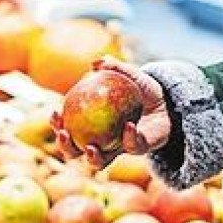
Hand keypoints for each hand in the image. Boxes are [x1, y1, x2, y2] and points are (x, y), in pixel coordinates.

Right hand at [50, 55, 171, 168]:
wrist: (168, 102)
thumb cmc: (142, 89)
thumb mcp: (129, 75)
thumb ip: (114, 67)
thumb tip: (97, 61)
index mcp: (92, 125)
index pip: (68, 128)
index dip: (57, 124)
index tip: (55, 113)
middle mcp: (101, 141)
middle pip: (76, 152)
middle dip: (66, 148)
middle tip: (65, 135)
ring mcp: (119, 148)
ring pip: (100, 162)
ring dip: (92, 158)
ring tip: (91, 147)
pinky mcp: (139, 149)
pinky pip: (132, 147)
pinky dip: (129, 138)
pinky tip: (129, 126)